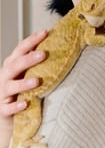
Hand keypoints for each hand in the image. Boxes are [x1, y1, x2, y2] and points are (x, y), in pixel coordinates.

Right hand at [0, 30, 46, 147]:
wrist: (7, 113)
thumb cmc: (21, 89)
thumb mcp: (26, 72)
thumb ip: (35, 60)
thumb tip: (56, 42)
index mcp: (12, 65)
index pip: (20, 49)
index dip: (31, 41)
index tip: (45, 33)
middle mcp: (5, 77)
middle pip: (15, 65)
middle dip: (28, 59)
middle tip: (43, 54)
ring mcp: (3, 94)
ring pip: (10, 87)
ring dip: (23, 84)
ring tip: (37, 81)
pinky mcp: (3, 110)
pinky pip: (8, 108)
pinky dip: (16, 106)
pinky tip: (25, 104)